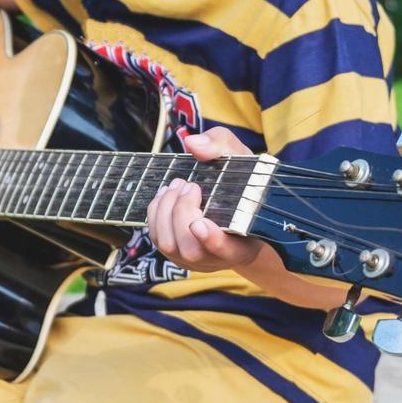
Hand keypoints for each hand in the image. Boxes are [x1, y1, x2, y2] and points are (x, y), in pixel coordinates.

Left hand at [146, 127, 263, 273]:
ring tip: (177, 186)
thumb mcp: (241, 159)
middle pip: (191, 249)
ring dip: (166, 210)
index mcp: (245, 242)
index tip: (199, 223)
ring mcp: (193, 259)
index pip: (228, 251)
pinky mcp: (174, 252)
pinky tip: (167, 194)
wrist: (235, 204)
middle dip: (182, 212)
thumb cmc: (242, 184)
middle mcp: (218, 257)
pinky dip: (156, 213)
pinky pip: (156, 238)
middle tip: (190, 185)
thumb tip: (193, 144)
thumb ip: (222, 146)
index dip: (212, 241)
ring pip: (169, 245)